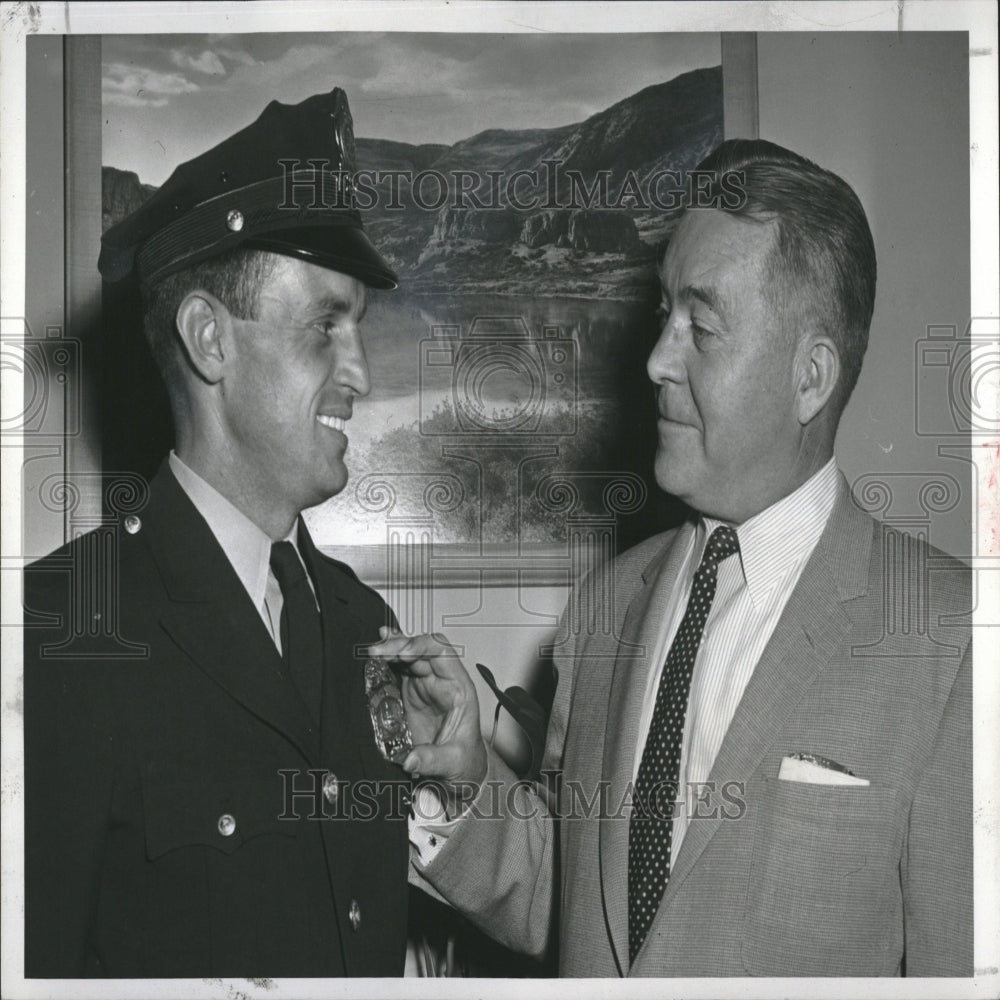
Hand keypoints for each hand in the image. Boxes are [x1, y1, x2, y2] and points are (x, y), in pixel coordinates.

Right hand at [368, 628, 486, 803]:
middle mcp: (442, 680)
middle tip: (376, 652)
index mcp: (459, 688)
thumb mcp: (453, 763)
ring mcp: (426, 684)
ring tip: (372, 651)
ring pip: (408, 655)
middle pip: (421, 649)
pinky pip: (399, 667)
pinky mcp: (411, 691)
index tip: (402, 654)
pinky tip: (377, 650)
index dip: (422, 647)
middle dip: (398, 646)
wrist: (462, 768)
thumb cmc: (465, 760)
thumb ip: (432, 760)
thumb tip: (409, 759)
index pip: (443, 653)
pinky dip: (387, 658)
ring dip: (390, 650)